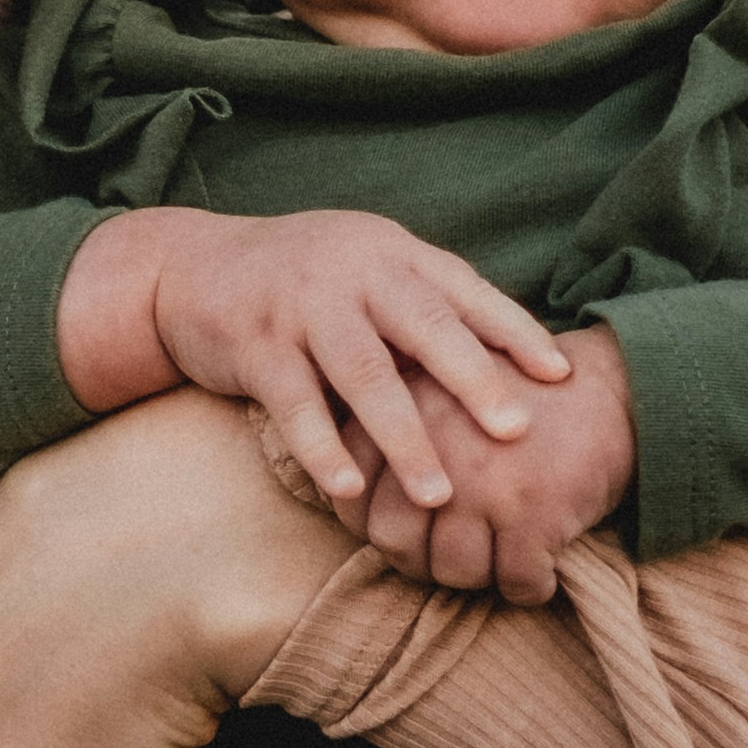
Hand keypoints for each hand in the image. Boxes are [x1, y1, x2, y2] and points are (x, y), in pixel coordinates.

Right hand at [63, 204, 570, 518]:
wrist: (187, 268)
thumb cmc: (298, 283)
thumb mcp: (364, 270)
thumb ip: (422, 304)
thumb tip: (510, 360)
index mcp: (391, 255)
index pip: (464, 293)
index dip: (514, 332)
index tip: (561, 376)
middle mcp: (353, 272)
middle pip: (423, 327)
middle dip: (473, 381)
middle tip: (515, 432)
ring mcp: (302, 307)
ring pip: (364, 375)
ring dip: (404, 438)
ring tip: (438, 492)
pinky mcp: (255, 346)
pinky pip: (294, 405)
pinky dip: (323, 451)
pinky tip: (348, 492)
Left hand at [344, 320, 637, 605]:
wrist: (615, 387)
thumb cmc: (520, 403)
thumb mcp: (444, 392)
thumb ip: (394, 433)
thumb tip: (349, 501)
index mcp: (406, 411)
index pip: (353, 497)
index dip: (373, 526)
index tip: (407, 531)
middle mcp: (437, 445)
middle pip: (394, 541)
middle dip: (420, 562)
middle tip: (450, 557)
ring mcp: (485, 481)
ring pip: (454, 570)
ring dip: (478, 578)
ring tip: (497, 560)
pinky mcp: (535, 511)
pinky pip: (516, 581)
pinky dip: (529, 588)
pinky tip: (538, 574)